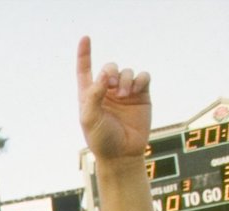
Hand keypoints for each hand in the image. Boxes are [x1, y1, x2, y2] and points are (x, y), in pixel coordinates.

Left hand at [76, 36, 151, 160]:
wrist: (122, 153)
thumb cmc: (101, 139)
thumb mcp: (90, 119)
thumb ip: (93, 96)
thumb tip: (102, 76)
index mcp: (89, 95)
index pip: (85, 70)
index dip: (85, 54)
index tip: (85, 38)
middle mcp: (107, 91)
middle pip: (110, 68)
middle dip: (110, 71)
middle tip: (111, 85)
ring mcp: (125, 93)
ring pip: (127, 71)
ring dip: (126, 79)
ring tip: (125, 94)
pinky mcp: (142, 95)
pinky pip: (144, 77)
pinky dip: (141, 80)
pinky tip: (136, 90)